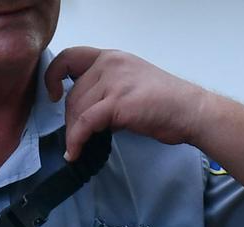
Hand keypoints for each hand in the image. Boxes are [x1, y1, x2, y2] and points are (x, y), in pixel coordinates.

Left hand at [44, 47, 208, 162]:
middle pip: (72, 94)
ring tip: (78, 148)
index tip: (53, 94)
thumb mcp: (130, 85)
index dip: (54, 75)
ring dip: (74, 133)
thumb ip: (106, 91)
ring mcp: (114, 81)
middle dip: (71, 119)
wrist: (190, 111)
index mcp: (112, 57)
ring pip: (77, 109)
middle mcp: (110, 64)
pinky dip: (76, 141)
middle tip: (78, 136)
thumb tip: (87, 113)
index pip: (70, 57)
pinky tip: (75, 154)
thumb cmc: (165, 103)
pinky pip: (85, 124)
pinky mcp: (118, 103)